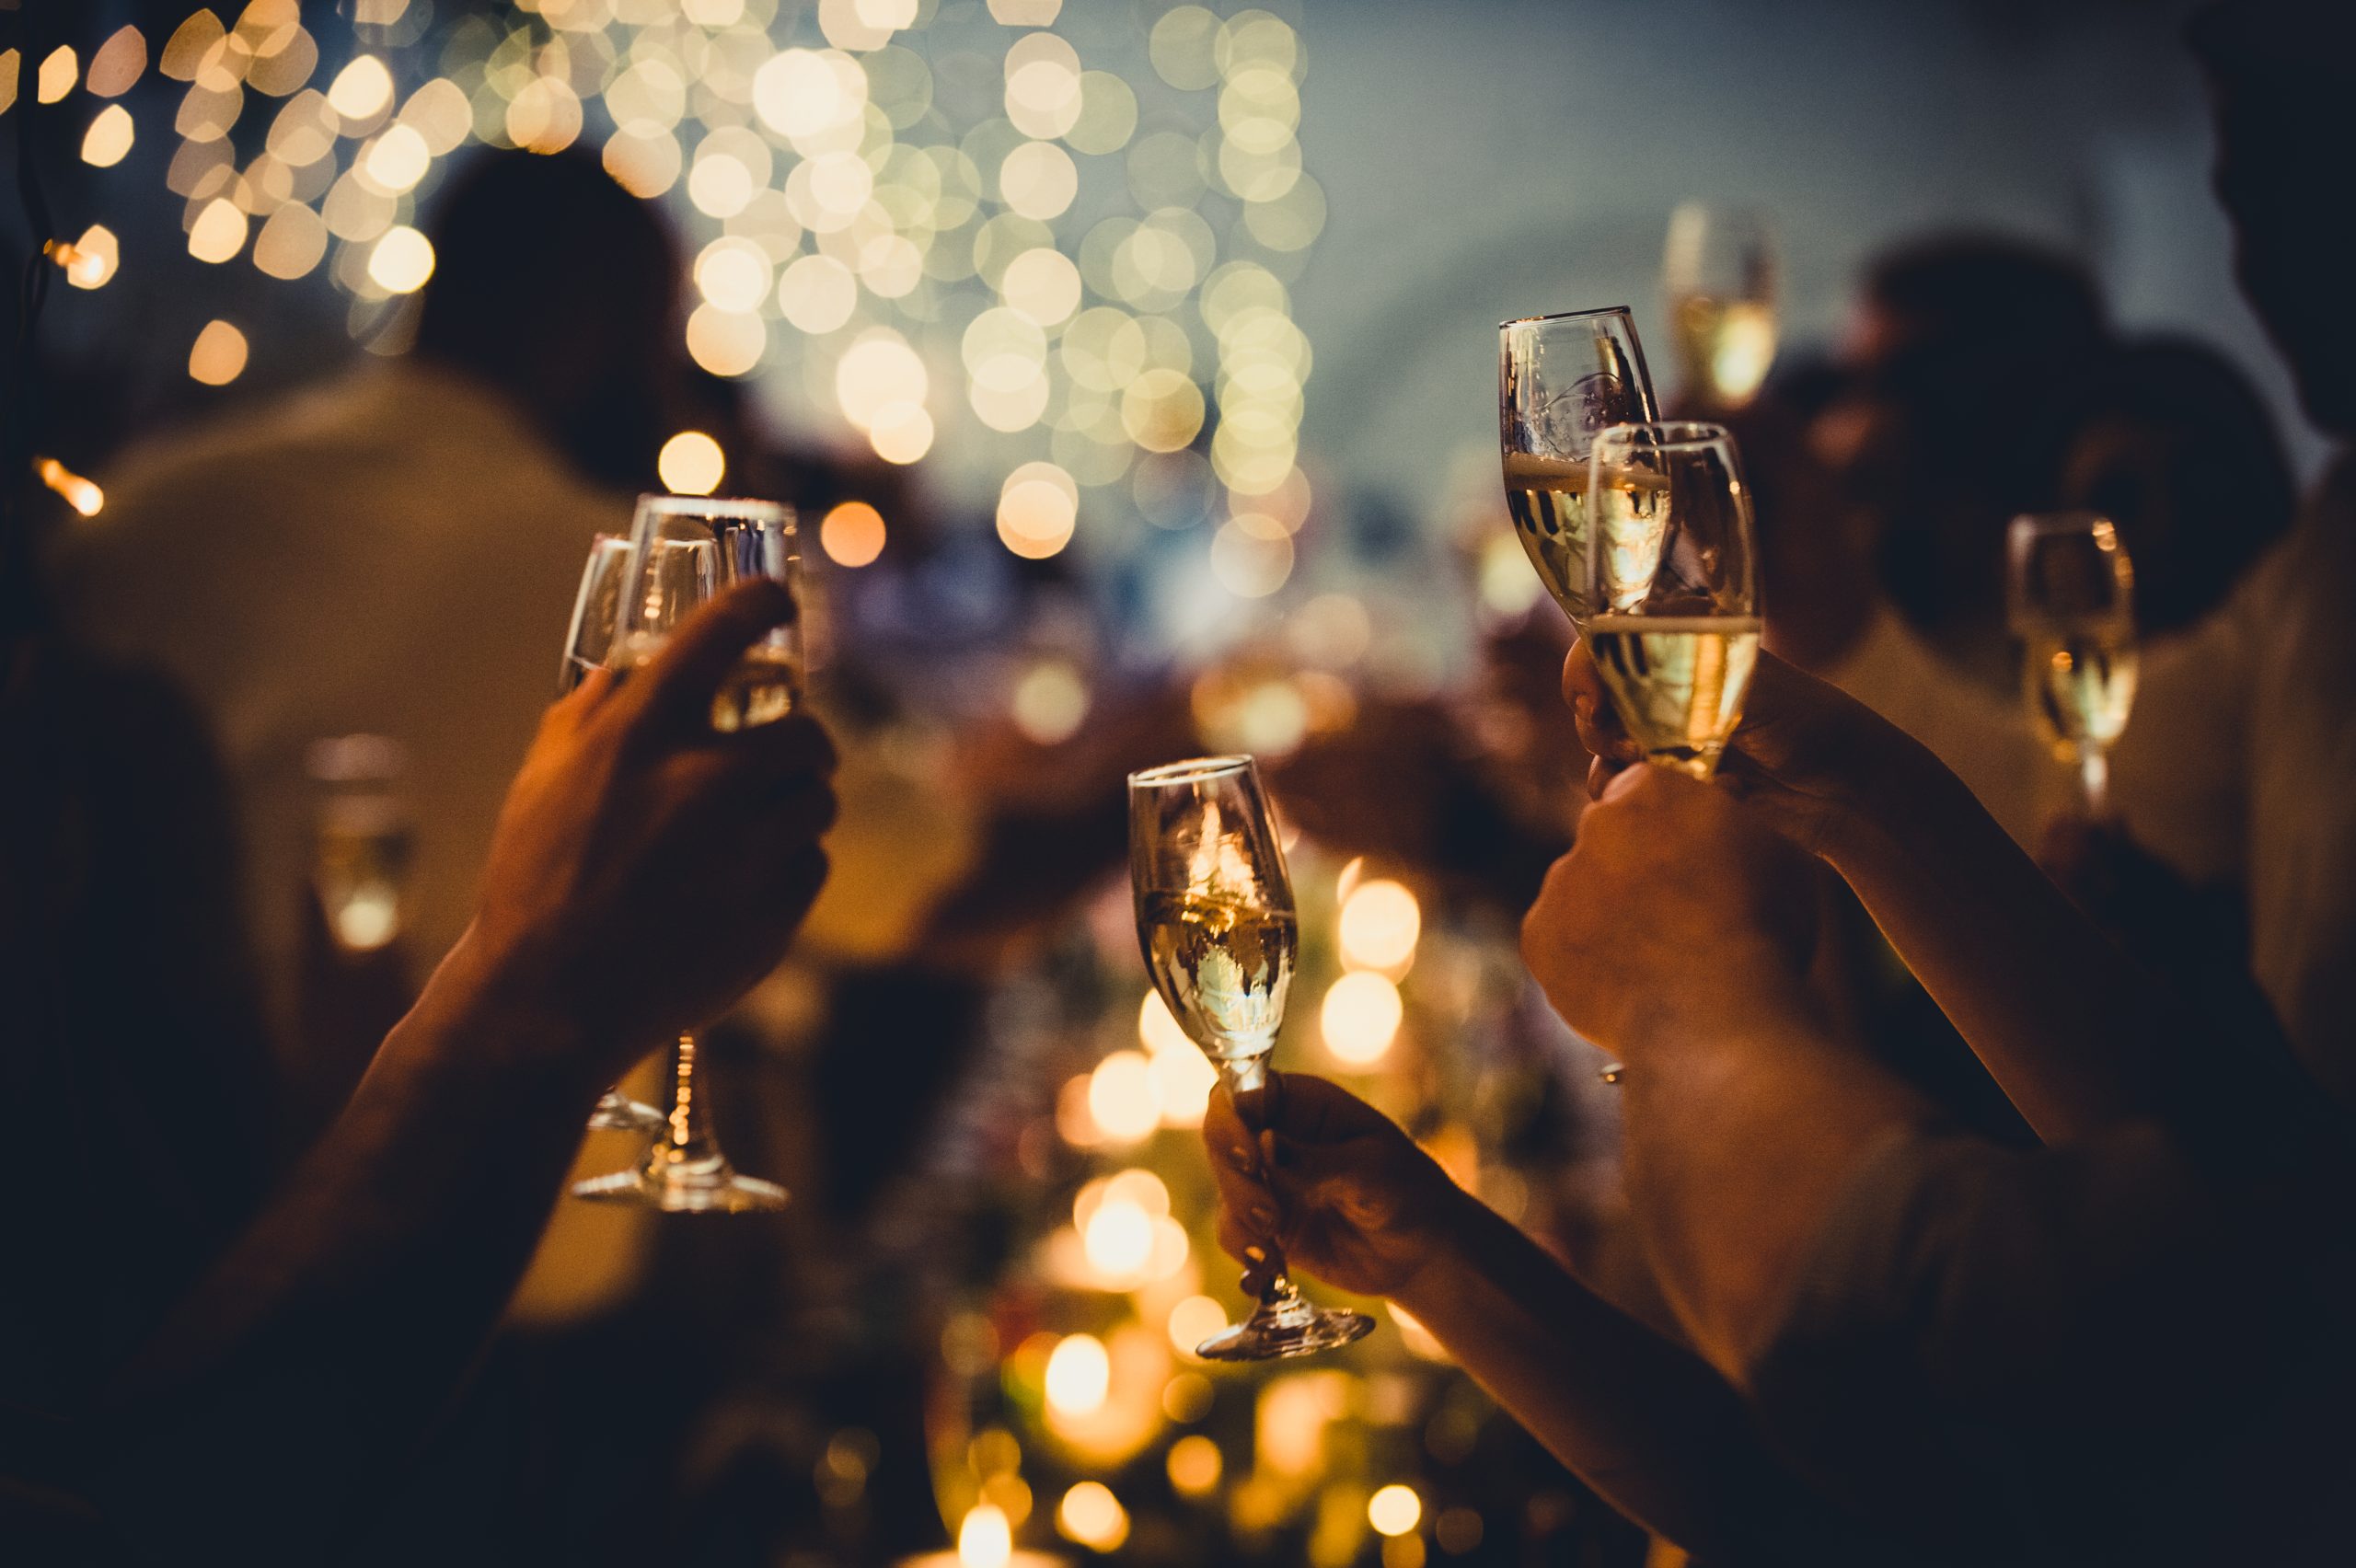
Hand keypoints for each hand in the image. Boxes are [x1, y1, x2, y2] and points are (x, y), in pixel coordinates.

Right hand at [456, 579, 836, 1076]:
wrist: (549, 999)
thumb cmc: (536, 879)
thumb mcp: (544, 773)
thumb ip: (598, 707)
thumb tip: (643, 663)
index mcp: (642, 734)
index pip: (721, 633)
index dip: (760, 603)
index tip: (776, 600)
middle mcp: (706, 781)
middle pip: (807, 730)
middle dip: (799, 738)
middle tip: (777, 753)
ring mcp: (748, 850)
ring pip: (817, 800)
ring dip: (794, 803)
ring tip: (750, 827)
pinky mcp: (775, 911)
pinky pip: (812, 865)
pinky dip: (787, 867)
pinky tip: (740, 883)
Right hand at [1202, 1074, 1469, 1299]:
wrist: (1423, 1253)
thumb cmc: (1410, 1192)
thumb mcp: (1371, 1171)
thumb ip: (1316, 1162)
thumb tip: (1265, 1143)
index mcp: (1304, 1103)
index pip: (1243, 1092)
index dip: (1232, 1119)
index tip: (1250, 1156)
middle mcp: (1279, 1136)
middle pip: (1222, 1139)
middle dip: (1236, 1177)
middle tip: (1269, 1211)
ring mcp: (1271, 1181)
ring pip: (1225, 1187)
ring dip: (1241, 1215)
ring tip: (1275, 1239)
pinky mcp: (1269, 1225)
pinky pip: (1234, 1231)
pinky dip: (1246, 1249)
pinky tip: (1274, 1265)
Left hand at [1521, 766, 1815, 1057]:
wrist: (1716, 1017)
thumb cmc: (1764, 932)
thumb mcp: (1778, 854)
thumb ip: (1733, 823)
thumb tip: (1724, 807)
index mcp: (1652, 791)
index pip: (1647, 790)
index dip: (1671, 823)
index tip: (1692, 855)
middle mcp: (1595, 824)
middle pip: (1610, 837)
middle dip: (1635, 865)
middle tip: (1676, 913)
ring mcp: (1560, 881)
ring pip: (1581, 890)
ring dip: (1608, 913)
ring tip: (1659, 960)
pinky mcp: (1537, 936)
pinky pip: (1559, 940)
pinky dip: (1584, 957)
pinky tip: (1628, 982)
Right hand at [1563, 642, 1906, 859]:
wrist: (1844, 789)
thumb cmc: (1805, 722)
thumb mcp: (1741, 687)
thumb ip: (1677, 672)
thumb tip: (1609, 665)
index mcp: (1685, 638)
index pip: (1607, 639)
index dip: (1586, 670)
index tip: (1592, 703)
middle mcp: (1670, 676)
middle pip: (1595, 690)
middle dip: (1597, 721)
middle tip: (1627, 745)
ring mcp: (1668, 724)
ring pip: (1601, 736)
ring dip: (1606, 758)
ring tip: (1641, 771)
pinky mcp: (1672, 770)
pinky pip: (1617, 776)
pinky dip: (1616, 787)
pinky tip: (1634, 795)